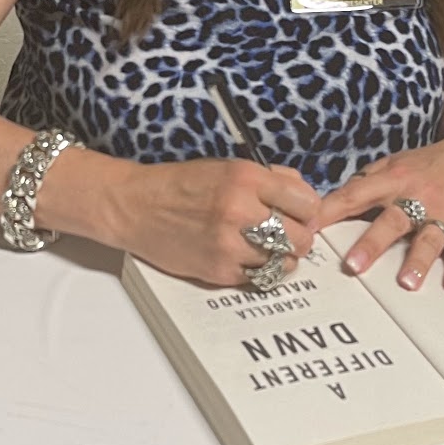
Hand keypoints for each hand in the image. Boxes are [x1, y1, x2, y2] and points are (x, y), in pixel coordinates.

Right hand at [114, 158, 320, 287]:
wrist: (135, 207)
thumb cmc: (180, 185)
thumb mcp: (227, 166)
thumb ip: (270, 178)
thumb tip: (305, 196)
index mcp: (245, 178)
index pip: (307, 202)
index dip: (307, 209)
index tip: (301, 213)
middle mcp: (239, 210)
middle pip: (301, 237)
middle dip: (299, 236)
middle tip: (287, 233)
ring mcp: (229, 244)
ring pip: (285, 263)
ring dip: (281, 257)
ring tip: (267, 247)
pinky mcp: (218, 270)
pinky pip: (259, 278)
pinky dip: (259, 270)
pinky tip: (247, 257)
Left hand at [318, 130, 443, 294]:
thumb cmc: (429, 165)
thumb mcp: (395, 164)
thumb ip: (365, 183)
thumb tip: (331, 204)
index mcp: (394, 180)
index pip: (356, 195)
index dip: (331, 211)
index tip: (309, 229)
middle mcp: (418, 197)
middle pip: (392, 221)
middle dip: (372, 243)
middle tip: (354, 265)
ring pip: (428, 239)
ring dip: (417, 262)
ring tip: (406, 283)